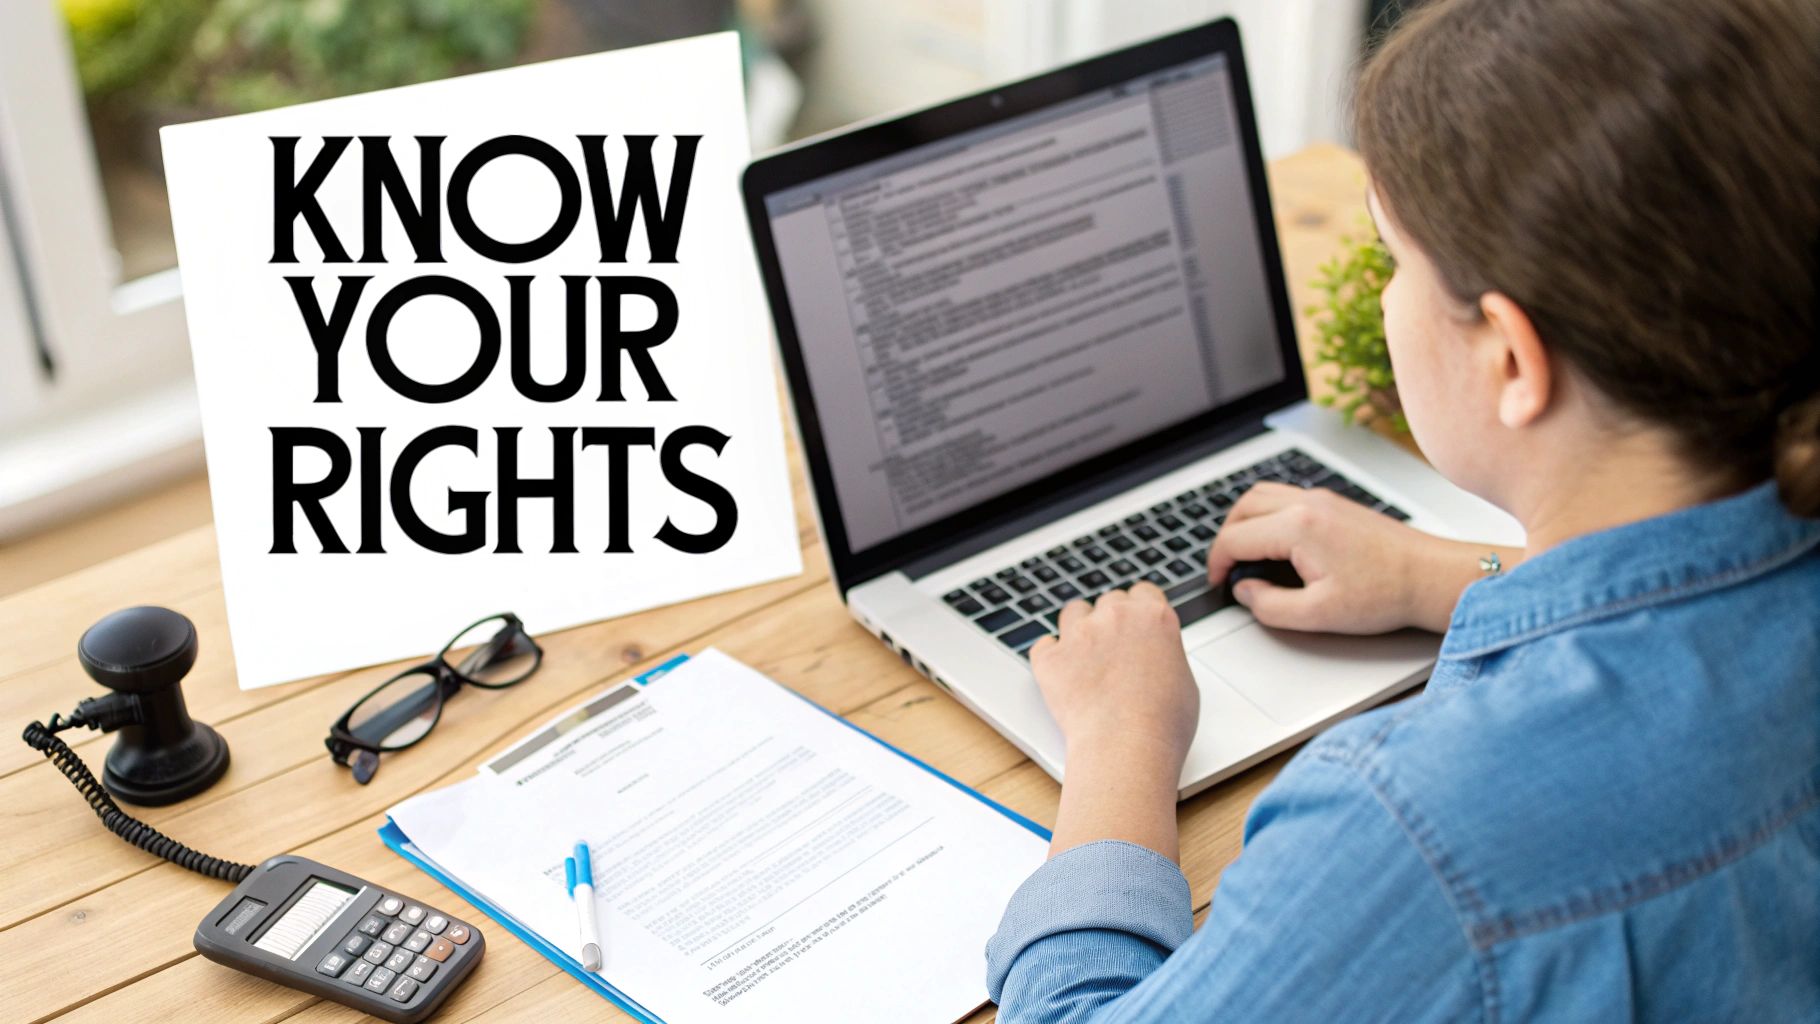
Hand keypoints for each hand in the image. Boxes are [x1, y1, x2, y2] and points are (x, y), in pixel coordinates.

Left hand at [1027, 583, 1198, 767]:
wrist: (1127, 748)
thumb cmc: (1163, 725)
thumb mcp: (1184, 680)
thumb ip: (1165, 655)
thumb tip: (1155, 659)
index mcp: (1154, 616)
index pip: (1144, 592)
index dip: (1140, 609)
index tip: (1137, 623)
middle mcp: (1116, 616)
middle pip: (1110, 600)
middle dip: (1112, 620)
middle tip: (1115, 650)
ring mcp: (1079, 634)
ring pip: (1074, 612)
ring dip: (1079, 628)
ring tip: (1086, 657)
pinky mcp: (1050, 657)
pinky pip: (1044, 645)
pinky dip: (1051, 657)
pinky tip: (1061, 673)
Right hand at [1205, 482, 1501, 633]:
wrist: (1431, 576)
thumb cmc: (1386, 594)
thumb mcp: (1318, 615)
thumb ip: (1269, 606)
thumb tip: (1245, 591)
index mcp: (1299, 527)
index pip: (1235, 538)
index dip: (1217, 564)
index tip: (1220, 585)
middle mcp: (1307, 504)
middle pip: (1242, 508)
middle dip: (1225, 538)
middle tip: (1226, 569)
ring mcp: (1322, 499)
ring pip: (1262, 495)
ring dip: (1244, 522)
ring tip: (1244, 555)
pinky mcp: (1334, 503)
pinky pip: (1285, 497)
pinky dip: (1267, 516)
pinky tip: (1274, 544)